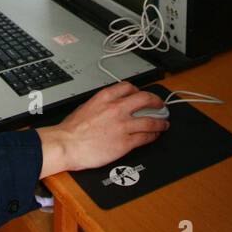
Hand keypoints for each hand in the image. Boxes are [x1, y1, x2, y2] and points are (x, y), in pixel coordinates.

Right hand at [36, 82, 167, 175]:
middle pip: (145, 99)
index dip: (139, 91)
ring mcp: (123, 125)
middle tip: (161, 105)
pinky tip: (155, 135)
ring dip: (160, 122)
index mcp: (106, 97)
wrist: (67, 144)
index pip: (129, 87)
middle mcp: (117, 108)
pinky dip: (153, 135)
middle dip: (156, 102)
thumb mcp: (86, 106)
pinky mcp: (125, 142)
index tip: (142, 94)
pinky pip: (146, 137)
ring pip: (150, 120)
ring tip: (164, 123)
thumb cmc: (71, 130)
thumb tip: (108, 107)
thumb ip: (101, 104)